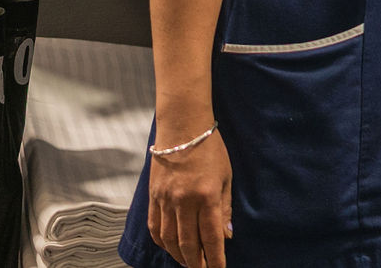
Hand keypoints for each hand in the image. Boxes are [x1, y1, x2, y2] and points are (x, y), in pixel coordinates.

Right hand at [146, 125, 231, 267]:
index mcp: (207, 196)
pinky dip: (162, 242)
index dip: (215, 259)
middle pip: (188, 243)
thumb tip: (227, 236)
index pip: (211, 237)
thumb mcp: (226, 176)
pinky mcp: (153, 196)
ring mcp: (165, 200)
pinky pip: (155, 227)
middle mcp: (184, 201)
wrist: (182, 127)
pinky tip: (169, 248)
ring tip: (188, 263)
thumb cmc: (211, 149)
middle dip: (196, 262)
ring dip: (179, 255)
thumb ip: (225, 208)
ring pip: (169, 239)